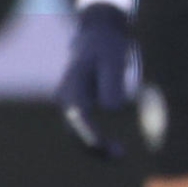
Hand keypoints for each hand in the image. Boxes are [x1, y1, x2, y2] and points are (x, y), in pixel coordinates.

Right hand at [58, 2, 139, 156]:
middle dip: (94, 147)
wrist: (99, 31)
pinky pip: (85, 126)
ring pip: (78, 131)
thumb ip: (111, 84)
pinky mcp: (81, 102)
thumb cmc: (107, 45)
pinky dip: (97, 137)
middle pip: (74, 131)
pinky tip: (113, 143)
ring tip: (120, 155)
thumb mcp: (112, 59)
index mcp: (72, 89)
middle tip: (120, 155)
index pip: (78, 120)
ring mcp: (72, 101)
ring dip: (95, 145)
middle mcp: (67, 98)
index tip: (106, 147)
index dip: (91, 136)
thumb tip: (112, 110)